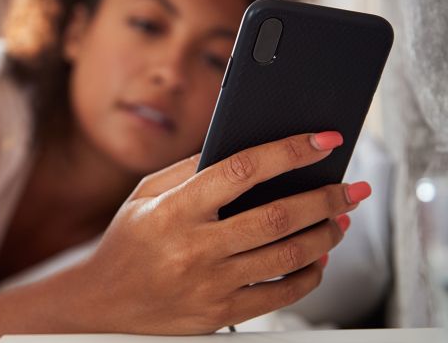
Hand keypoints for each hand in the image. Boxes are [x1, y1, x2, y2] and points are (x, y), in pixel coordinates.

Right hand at [70, 132, 369, 333]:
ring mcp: (210, 284)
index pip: (243, 171)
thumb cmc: (127, 243)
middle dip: (325, 197)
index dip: (288, 152)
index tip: (322, 141)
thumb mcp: (144, 196)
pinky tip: (317, 258)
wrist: (105, 303)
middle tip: (350, 188)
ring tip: (339, 220)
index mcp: (174, 210)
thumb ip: (187, 171)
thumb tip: (242, 148)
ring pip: (288, 256)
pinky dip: (310, 275)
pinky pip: (281, 295)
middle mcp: (194, 247)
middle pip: (278, 216)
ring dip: (325, 235)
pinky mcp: (222, 314)